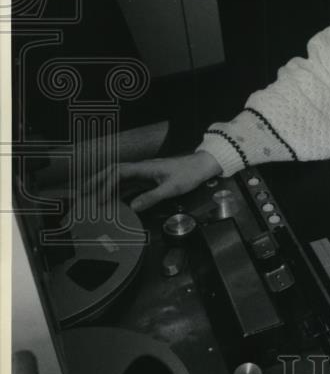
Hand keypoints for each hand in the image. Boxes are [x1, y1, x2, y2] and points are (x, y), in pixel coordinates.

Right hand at [83, 151, 221, 212]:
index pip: (118, 173)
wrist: (202, 166)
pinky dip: (118, 191)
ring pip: (120, 178)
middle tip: (82, 194)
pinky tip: (112, 200)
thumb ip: (152, 197)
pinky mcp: (149, 179)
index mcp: (144, 168)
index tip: (100, 200)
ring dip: (106, 186)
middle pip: (113, 172)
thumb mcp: (172, 188)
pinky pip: (129, 184)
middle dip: (97, 181)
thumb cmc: (189, 174)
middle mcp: (141, 168)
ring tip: (92, 198)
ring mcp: (145, 173)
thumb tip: (133, 207)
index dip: (106, 185)